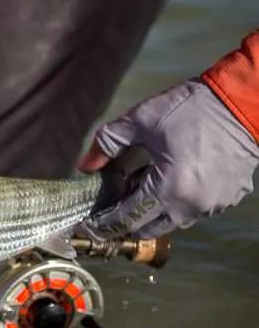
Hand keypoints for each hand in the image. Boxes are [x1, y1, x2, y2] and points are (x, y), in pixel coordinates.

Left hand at [79, 78, 257, 238]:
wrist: (244, 99)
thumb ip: (107, 143)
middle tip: (110, 206)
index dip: (104, 225)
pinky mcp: (229, 197)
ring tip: (138, 187)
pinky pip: (195, 210)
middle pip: (149, 228)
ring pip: (173, 221)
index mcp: (169, 189)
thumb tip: (85, 166)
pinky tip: (167, 181)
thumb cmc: (191, 108)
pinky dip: (177, 202)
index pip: (127, 220)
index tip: (88, 227)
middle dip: (126, 221)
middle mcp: (193, 205)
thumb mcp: (140, 120)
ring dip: (153, 211)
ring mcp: (214, 204)